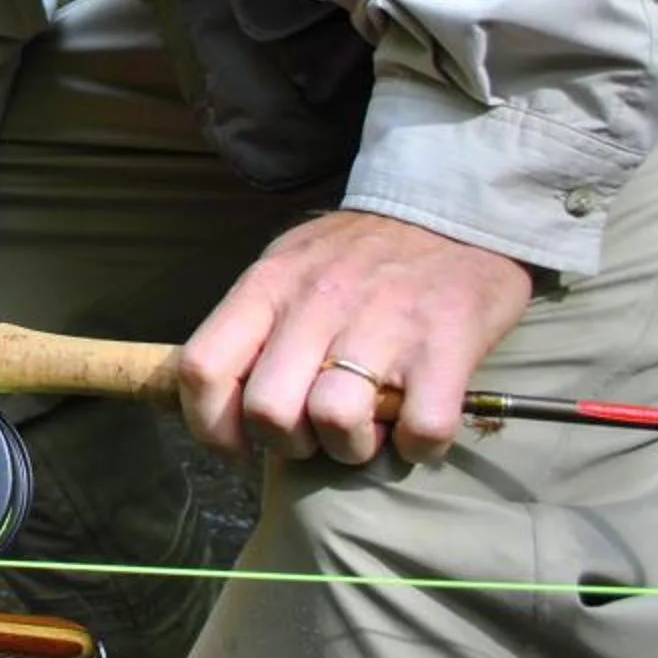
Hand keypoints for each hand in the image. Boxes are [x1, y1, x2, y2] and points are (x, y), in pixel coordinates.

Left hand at [175, 209, 532, 465]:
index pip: (203, 368)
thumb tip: (223, 397)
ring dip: (352, 447)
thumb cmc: (360, 253)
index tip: (238, 447)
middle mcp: (316, 304)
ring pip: (337, 423)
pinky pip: (420, 430)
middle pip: (268, 411)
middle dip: (289, 443)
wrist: (454, 210)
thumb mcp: (288, 265)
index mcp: (268, 287)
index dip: (210, 426)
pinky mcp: (446, 346)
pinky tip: (417, 425)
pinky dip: (418, 446)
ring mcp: (382, 325)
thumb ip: (254, 323)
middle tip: (316, 432)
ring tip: (369, 427)